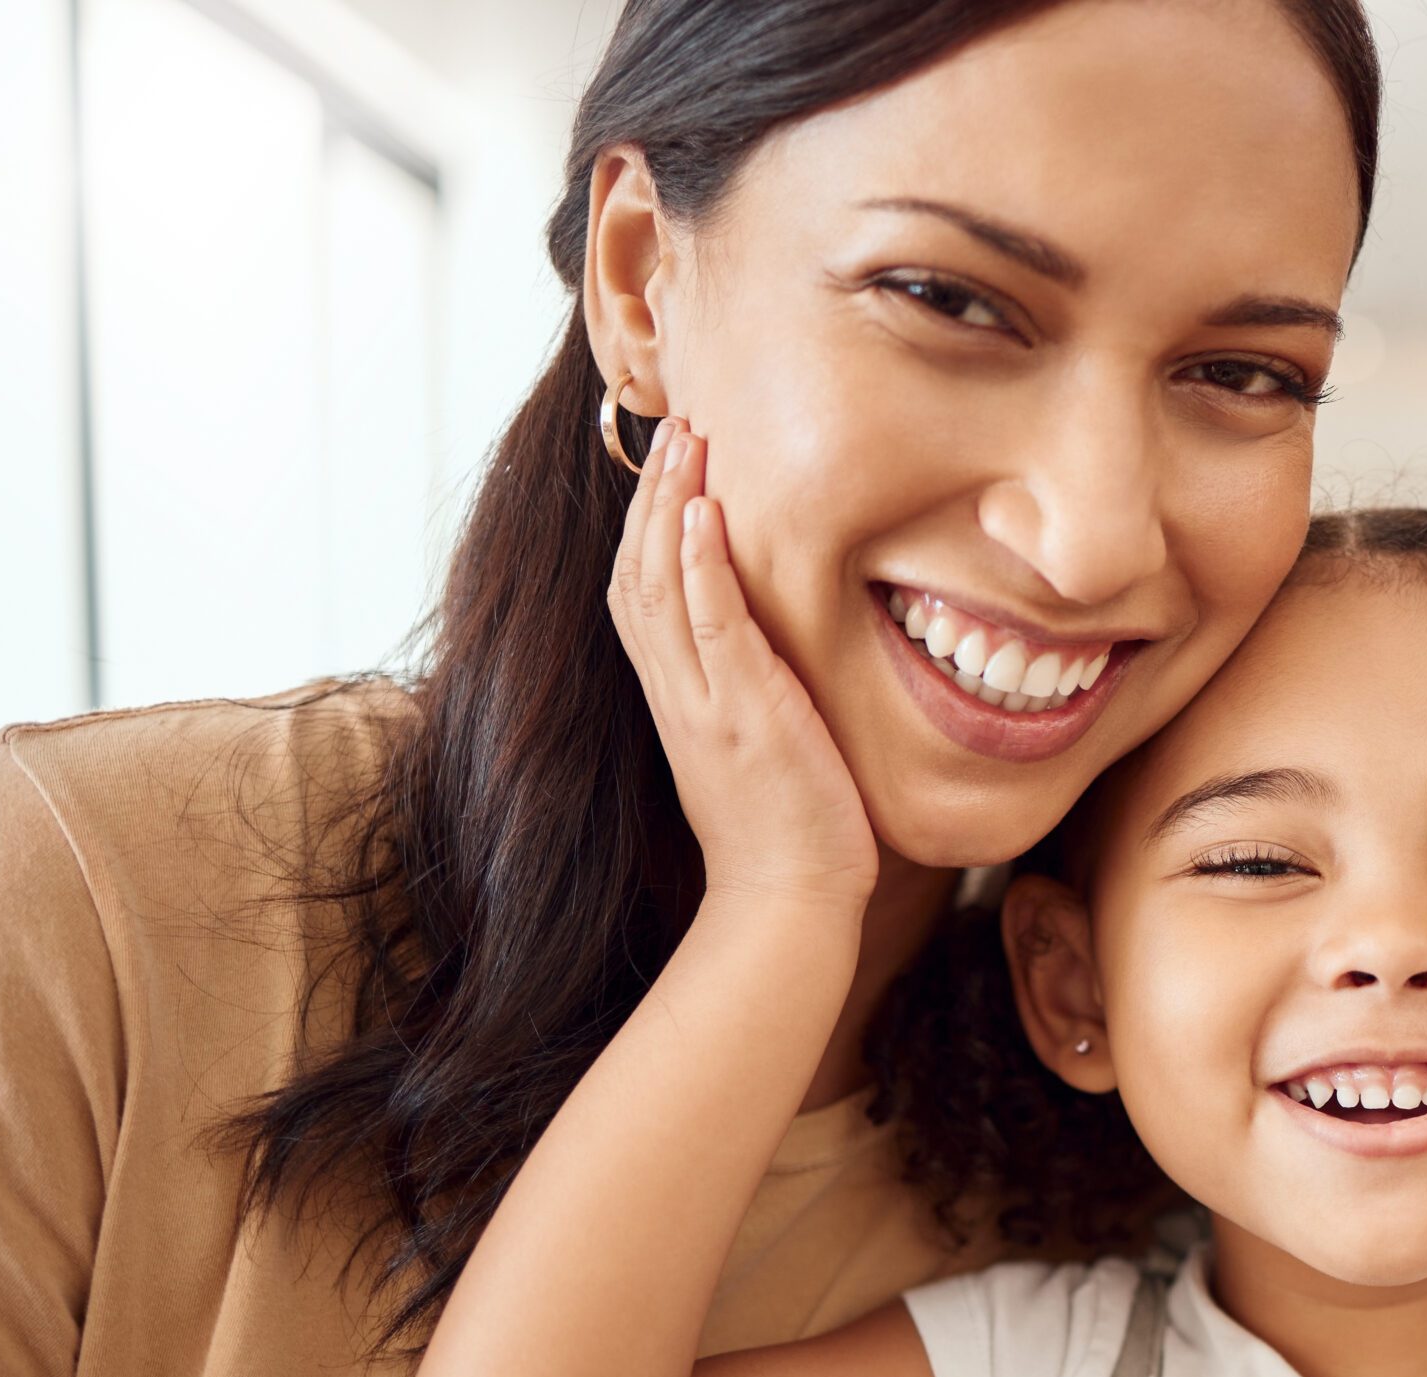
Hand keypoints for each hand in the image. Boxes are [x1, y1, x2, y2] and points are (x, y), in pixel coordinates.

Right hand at [609, 419, 878, 916]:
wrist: (786, 902)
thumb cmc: (789, 829)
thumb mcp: (759, 744)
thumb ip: (752, 690)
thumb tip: (775, 652)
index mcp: (678, 697)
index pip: (642, 592)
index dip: (646, 524)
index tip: (669, 465)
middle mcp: (677, 692)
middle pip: (637, 571)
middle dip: (651, 494)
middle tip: (675, 423)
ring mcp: (703, 702)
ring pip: (662, 584)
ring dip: (670, 504)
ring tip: (687, 438)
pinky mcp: (741, 715)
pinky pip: (710, 626)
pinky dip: (701, 565)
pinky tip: (705, 512)